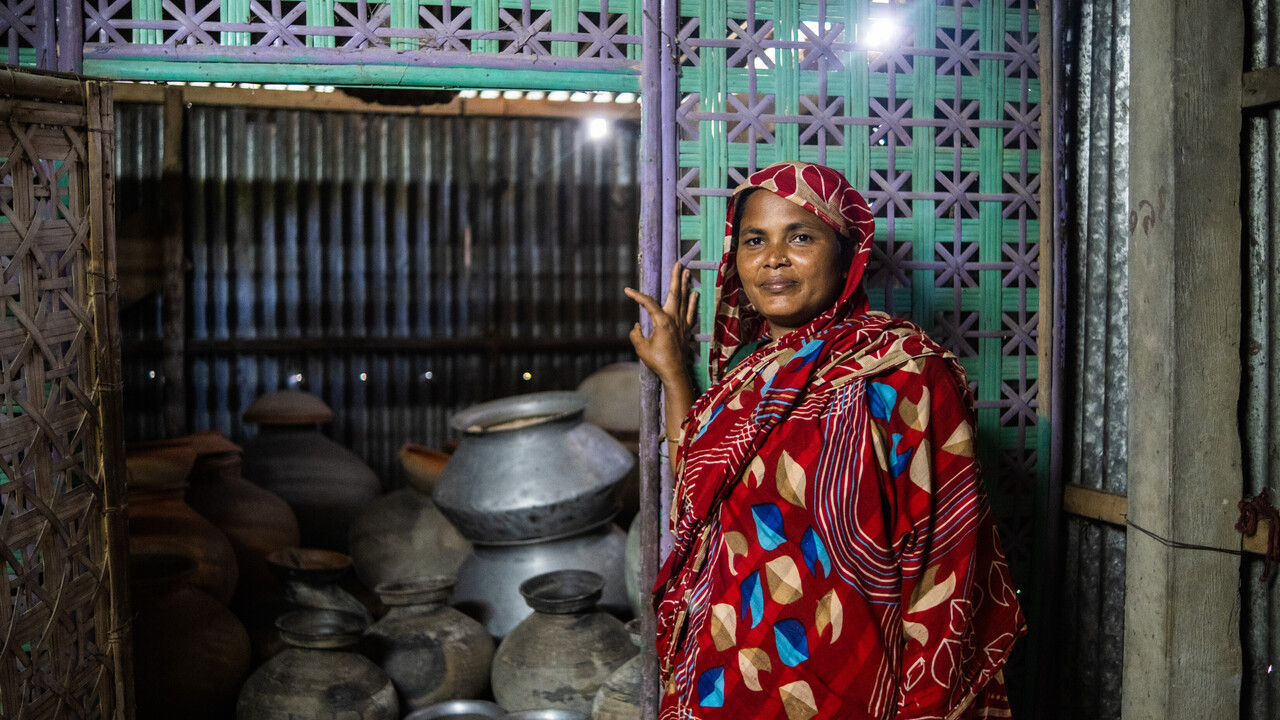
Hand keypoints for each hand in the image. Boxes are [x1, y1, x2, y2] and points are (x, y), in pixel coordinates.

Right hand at [625, 262, 698, 385]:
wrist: (674, 373)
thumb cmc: (657, 361)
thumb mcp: (640, 347)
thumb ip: (636, 334)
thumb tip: (637, 327)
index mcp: (662, 321)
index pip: (648, 303)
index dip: (637, 295)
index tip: (627, 290)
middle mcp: (674, 319)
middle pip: (675, 293)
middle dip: (676, 277)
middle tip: (678, 263)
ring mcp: (683, 324)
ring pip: (685, 300)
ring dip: (685, 285)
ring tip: (687, 272)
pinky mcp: (687, 330)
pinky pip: (691, 312)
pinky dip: (692, 302)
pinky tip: (694, 294)